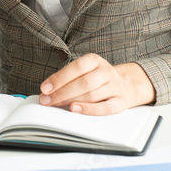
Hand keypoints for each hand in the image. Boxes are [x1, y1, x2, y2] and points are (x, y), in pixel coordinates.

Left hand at [39, 53, 154, 114]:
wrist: (126, 83)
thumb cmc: (96, 77)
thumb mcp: (85, 70)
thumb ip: (68, 78)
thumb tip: (47, 91)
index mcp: (95, 60)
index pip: (76, 67)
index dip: (59, 78)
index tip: (44, 88)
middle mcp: (106, 71)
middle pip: (83, 83)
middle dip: (61, 93)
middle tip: (46, 101)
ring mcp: (115, 87)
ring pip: (92, 95)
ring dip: (71, 101)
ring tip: (56, 105)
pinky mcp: (121, 101)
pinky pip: (105, 107)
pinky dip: (89, 109)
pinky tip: (75, 109)